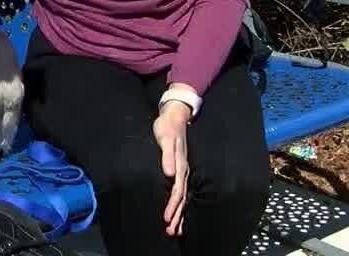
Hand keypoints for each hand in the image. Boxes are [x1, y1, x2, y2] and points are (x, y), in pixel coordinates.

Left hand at [153, 100, 190, 236]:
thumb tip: (168, 173)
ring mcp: (182, 171)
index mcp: (180, 166)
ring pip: (182, 198)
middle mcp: (183, 171)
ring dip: (179, 214)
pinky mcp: (179, 170)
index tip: (167, 218)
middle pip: (181, 198)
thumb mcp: (165, 138)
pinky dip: (179, 205)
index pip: (177, 191)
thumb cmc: (168, 127)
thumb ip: (167, 155)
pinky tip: (177, 213)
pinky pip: (180, 192)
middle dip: (177, 216)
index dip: (172, 206)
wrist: (175, 116)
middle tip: (170, 232)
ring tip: (174, 230)